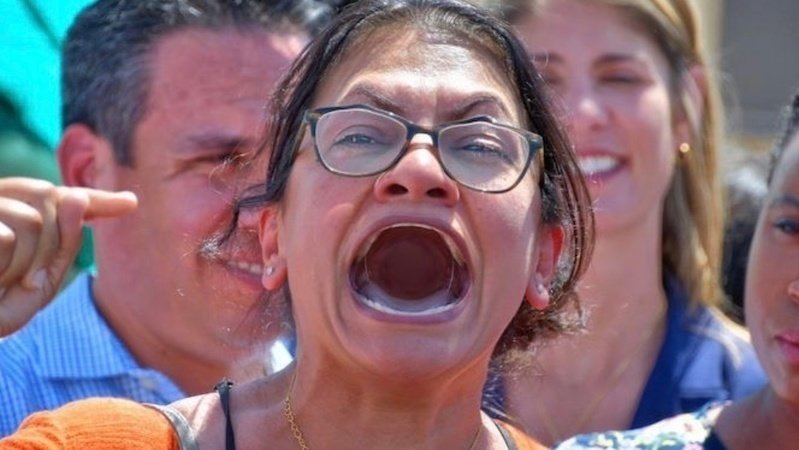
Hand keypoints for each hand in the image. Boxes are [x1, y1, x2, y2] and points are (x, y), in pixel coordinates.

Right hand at [0, 177, 136, 336]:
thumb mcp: (40, 279)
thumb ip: (63, 241)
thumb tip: (77, 197)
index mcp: (16, 212)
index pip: (60, 198)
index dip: (97, 199)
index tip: (131, 204)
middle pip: (50, 199)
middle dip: (52, 243)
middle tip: (24, 279)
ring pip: (33, 221)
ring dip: (27, 262)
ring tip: (2, 282)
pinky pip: (7, 239)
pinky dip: (4, 268)